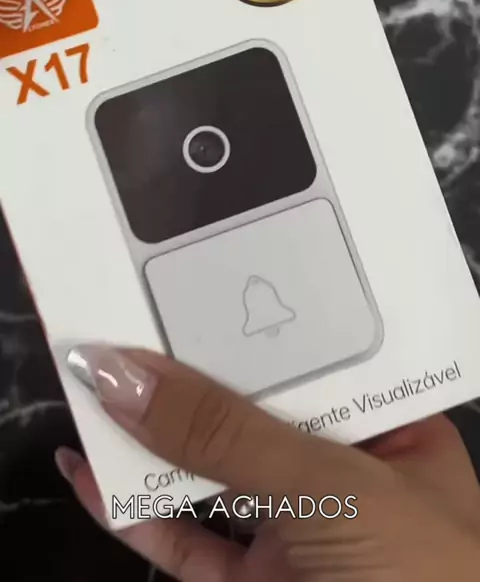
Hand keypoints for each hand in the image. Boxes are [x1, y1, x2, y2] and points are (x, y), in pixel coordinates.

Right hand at [58, 345, 479, 580]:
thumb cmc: (414, 571)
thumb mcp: (331, 487)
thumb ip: (226, 434)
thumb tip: (120, 370)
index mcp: (387, 430)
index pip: (309, 359)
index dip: (243, 324)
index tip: (180, 289)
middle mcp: (340, 474)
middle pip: (250, 414)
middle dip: (186, 377)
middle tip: (119, 322)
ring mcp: (293, 535)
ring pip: (209, 476)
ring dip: (147, 440)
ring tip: (89, 384)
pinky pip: (184, 544)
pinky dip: (133, 514)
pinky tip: (86, 472)